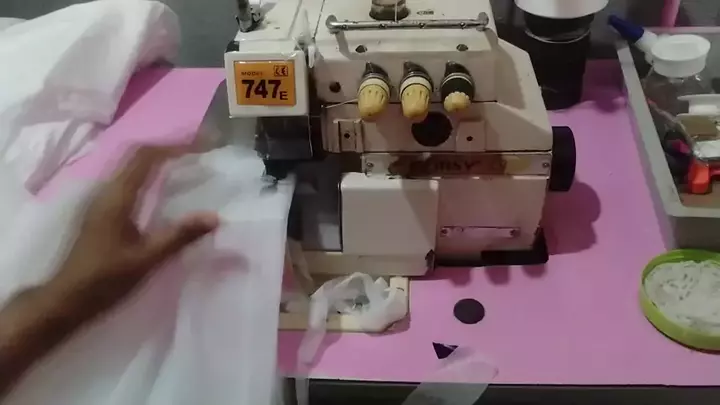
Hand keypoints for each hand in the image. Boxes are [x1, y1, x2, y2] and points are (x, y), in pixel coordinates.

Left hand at [47, 146, 218, 314]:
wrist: (66, 300)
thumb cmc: (105, 280)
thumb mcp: (147, 259)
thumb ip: (180, 235)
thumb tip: (215, 216)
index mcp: (117, 197)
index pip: (145, 156)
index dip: (173, 146)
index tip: (201, 147)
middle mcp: (106, 191)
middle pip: (137, 156)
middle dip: (167, 149)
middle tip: (198, 152)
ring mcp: (101, 201)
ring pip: (131, 167)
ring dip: (158, 161)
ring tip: (186, 165)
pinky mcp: (101, 212)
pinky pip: (128, 181)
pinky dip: (149, 176)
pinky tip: (164, 190)